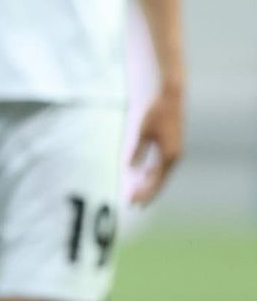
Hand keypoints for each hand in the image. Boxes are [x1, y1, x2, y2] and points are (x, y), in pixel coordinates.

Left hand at [130, 85, 183, 204]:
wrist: (169, 96)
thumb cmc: (154, 111)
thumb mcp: (141, 130)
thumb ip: (136, 149)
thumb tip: (129, 168)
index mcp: (168, 156)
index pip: (154, 182)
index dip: (143, 193)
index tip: (132, 203)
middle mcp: (172, 157)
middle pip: (157, 181)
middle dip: (145, 193)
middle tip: (131, 205)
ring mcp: (172, 152)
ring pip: (159, 174)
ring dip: (147, 185)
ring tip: (134, 194)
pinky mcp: (169, 146)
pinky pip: (159, 165)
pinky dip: (150, 173)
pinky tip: (140, 176)